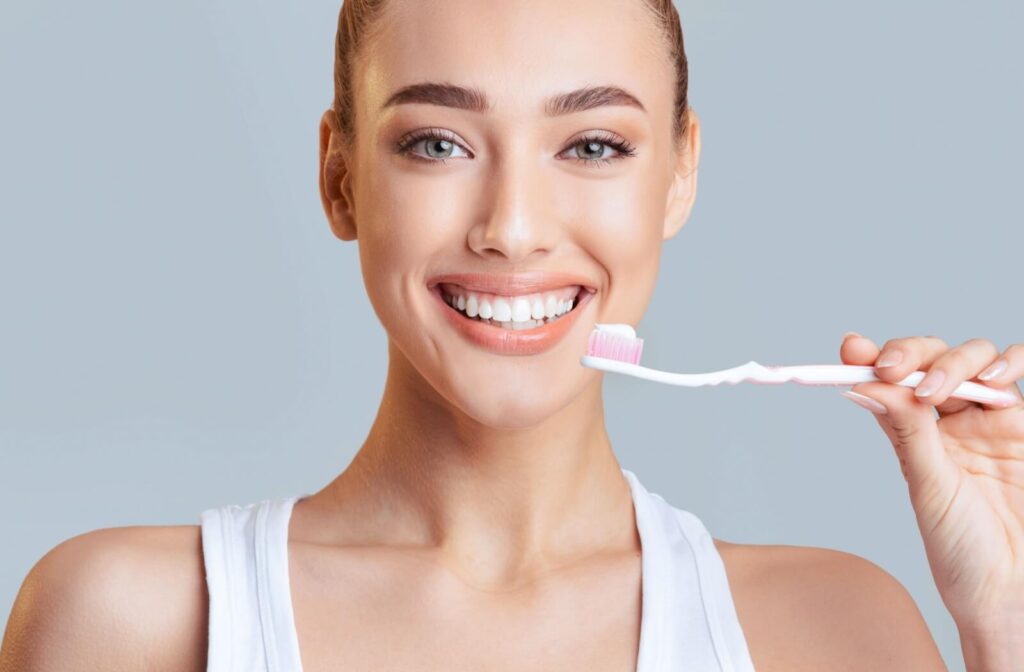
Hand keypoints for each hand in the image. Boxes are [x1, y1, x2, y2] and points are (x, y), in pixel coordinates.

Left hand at [838, 333, 1023, 636]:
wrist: (1010, 587)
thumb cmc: (961, 546)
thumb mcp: (928, 485)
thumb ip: (908, 431)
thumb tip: (869, 384)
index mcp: (912, 431)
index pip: (890, 381)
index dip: (870, 358)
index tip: (852, 348)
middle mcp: (947, 418)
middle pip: (930, 358)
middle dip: (910, 353)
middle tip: (891, 368)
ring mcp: (986, 418)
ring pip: (971, 358)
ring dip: (953, 361)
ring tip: (936, 390)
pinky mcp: (1022, 424)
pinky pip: (1016, 373)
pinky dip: (1006, 364)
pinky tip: (991, 381)